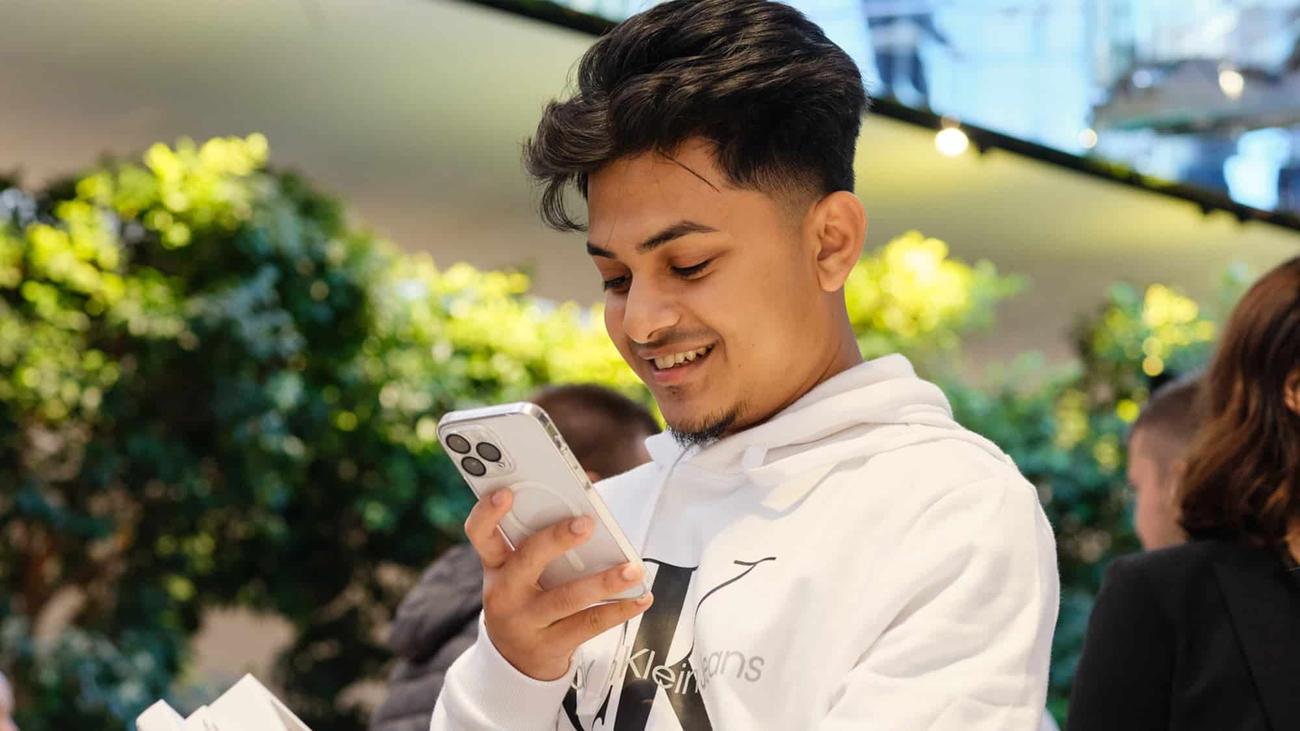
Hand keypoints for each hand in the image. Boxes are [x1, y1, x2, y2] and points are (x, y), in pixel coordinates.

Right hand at [464, 488, 653, 680]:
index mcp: (495, 565)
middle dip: (556, 540)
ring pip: (565, 597)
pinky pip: (588, 625)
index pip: (480, 534)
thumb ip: (542, 537)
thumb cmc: (525, 598)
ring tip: (632, 569)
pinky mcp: (550, 645)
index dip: (488, 513)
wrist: (515, 660)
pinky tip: (640, 598)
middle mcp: (504, 593)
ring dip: (603, 581)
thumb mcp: (519, 570)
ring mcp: (525, 622)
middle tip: (586, 523)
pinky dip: (618, 610)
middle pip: (526, 560)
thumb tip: (589, 498)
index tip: (506, 493)